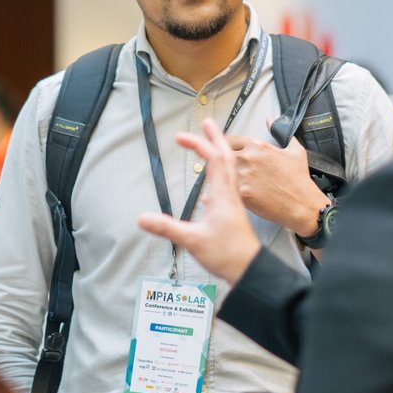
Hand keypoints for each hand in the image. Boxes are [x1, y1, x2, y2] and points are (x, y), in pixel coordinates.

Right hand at [138, 119, 262, 283]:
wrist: (250, 270)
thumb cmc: (228, 254)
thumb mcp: (192, 240)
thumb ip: (166, 228)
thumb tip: (142, 218)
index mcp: (222, 194)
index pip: (213, 159)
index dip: (197, 144)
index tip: (180, 136)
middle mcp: (230, 194)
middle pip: (227, 157)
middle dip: (216, 137)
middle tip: (207, 123)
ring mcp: (233, 202)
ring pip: (231, 168)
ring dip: (221, 151)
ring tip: (213, 143)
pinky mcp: (233, 211)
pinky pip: (229, 183)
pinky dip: (221, 173)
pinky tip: (212, 184)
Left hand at [225, 131, 329, 235]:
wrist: (302, 203)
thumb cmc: (299, 180)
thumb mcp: (294, 150)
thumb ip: (279, 132)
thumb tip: (270, 121)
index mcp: (258, 145)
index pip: (229, 139)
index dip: (223, 146)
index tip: (221, 150)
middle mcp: (248, 157)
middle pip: (221, 155)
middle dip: (219, 162)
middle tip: (222, 170)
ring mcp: (244, 174)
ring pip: (220, 172)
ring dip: (221, 177)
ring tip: (226, 184)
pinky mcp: (242, 192)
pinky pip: (225, 189)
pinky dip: (224, 192)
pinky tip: (227, 195)